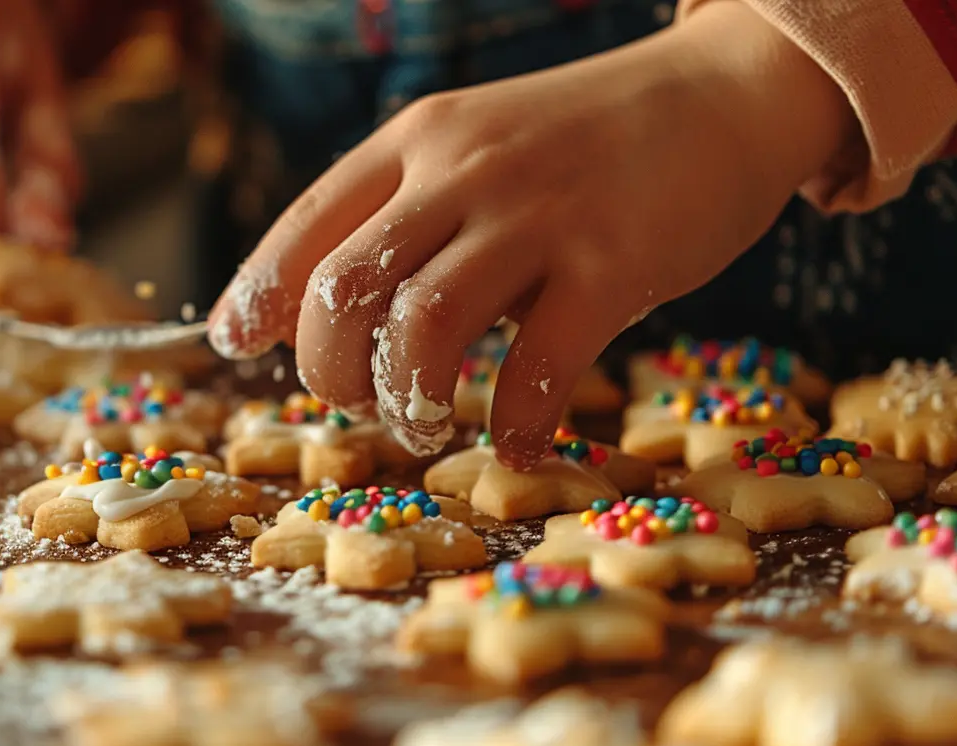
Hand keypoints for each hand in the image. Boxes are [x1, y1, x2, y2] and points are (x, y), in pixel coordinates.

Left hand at [207, 2, 858, 467]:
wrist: (723, 94)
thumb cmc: (584, 145)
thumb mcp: (476, 149)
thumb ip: (406, 215)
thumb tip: (327, 312)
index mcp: (416, 142)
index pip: (305, 226)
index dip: (256, 294)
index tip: (232, 343)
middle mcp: (461, 171)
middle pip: (342, 290)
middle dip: (327, 370)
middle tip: (357, 401)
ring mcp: (537, 214)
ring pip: (422, 327)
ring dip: (406, 400)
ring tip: (425, 425)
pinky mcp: (612, 261)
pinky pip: (539, 365)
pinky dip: (515, 422)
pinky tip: (519, 441)